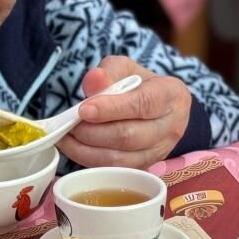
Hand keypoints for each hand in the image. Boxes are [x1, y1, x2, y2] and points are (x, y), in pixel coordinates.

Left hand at [57, 57, 191, 169]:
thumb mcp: (125, 68)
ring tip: (66, 136)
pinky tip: (75, 148)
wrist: (154, 106)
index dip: (111, 109)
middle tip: (69, 124)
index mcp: (171, 95)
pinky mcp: (145, 167)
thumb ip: (109, 71)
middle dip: (92, 132)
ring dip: (87, 149)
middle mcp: (171, 126)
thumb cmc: (139, 84)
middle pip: (129, 136)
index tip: (83, 109)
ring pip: (120, 158)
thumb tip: (94, 80)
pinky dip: (90, 161)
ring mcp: (160, 151)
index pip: (143, 104)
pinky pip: (115, 170)